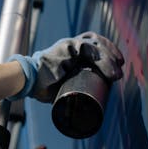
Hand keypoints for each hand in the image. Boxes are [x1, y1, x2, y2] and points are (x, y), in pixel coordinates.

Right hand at [8, 32, 123, 102]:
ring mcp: (69, 45)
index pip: (92, 44)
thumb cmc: (41, 85)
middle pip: (97, 41)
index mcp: (69, 50)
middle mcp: (70, 44)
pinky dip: (103, 61)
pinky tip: (111, 71)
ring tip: (116, 74)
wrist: (27, 81)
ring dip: (110, 59)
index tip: (116, 64)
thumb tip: (80, 106)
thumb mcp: (60, 86)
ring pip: (96, 46)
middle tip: (119, 68)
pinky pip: (90, 51)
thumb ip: (69, 89)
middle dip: (111, 52)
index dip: (106, 51)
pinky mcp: (68, 48)